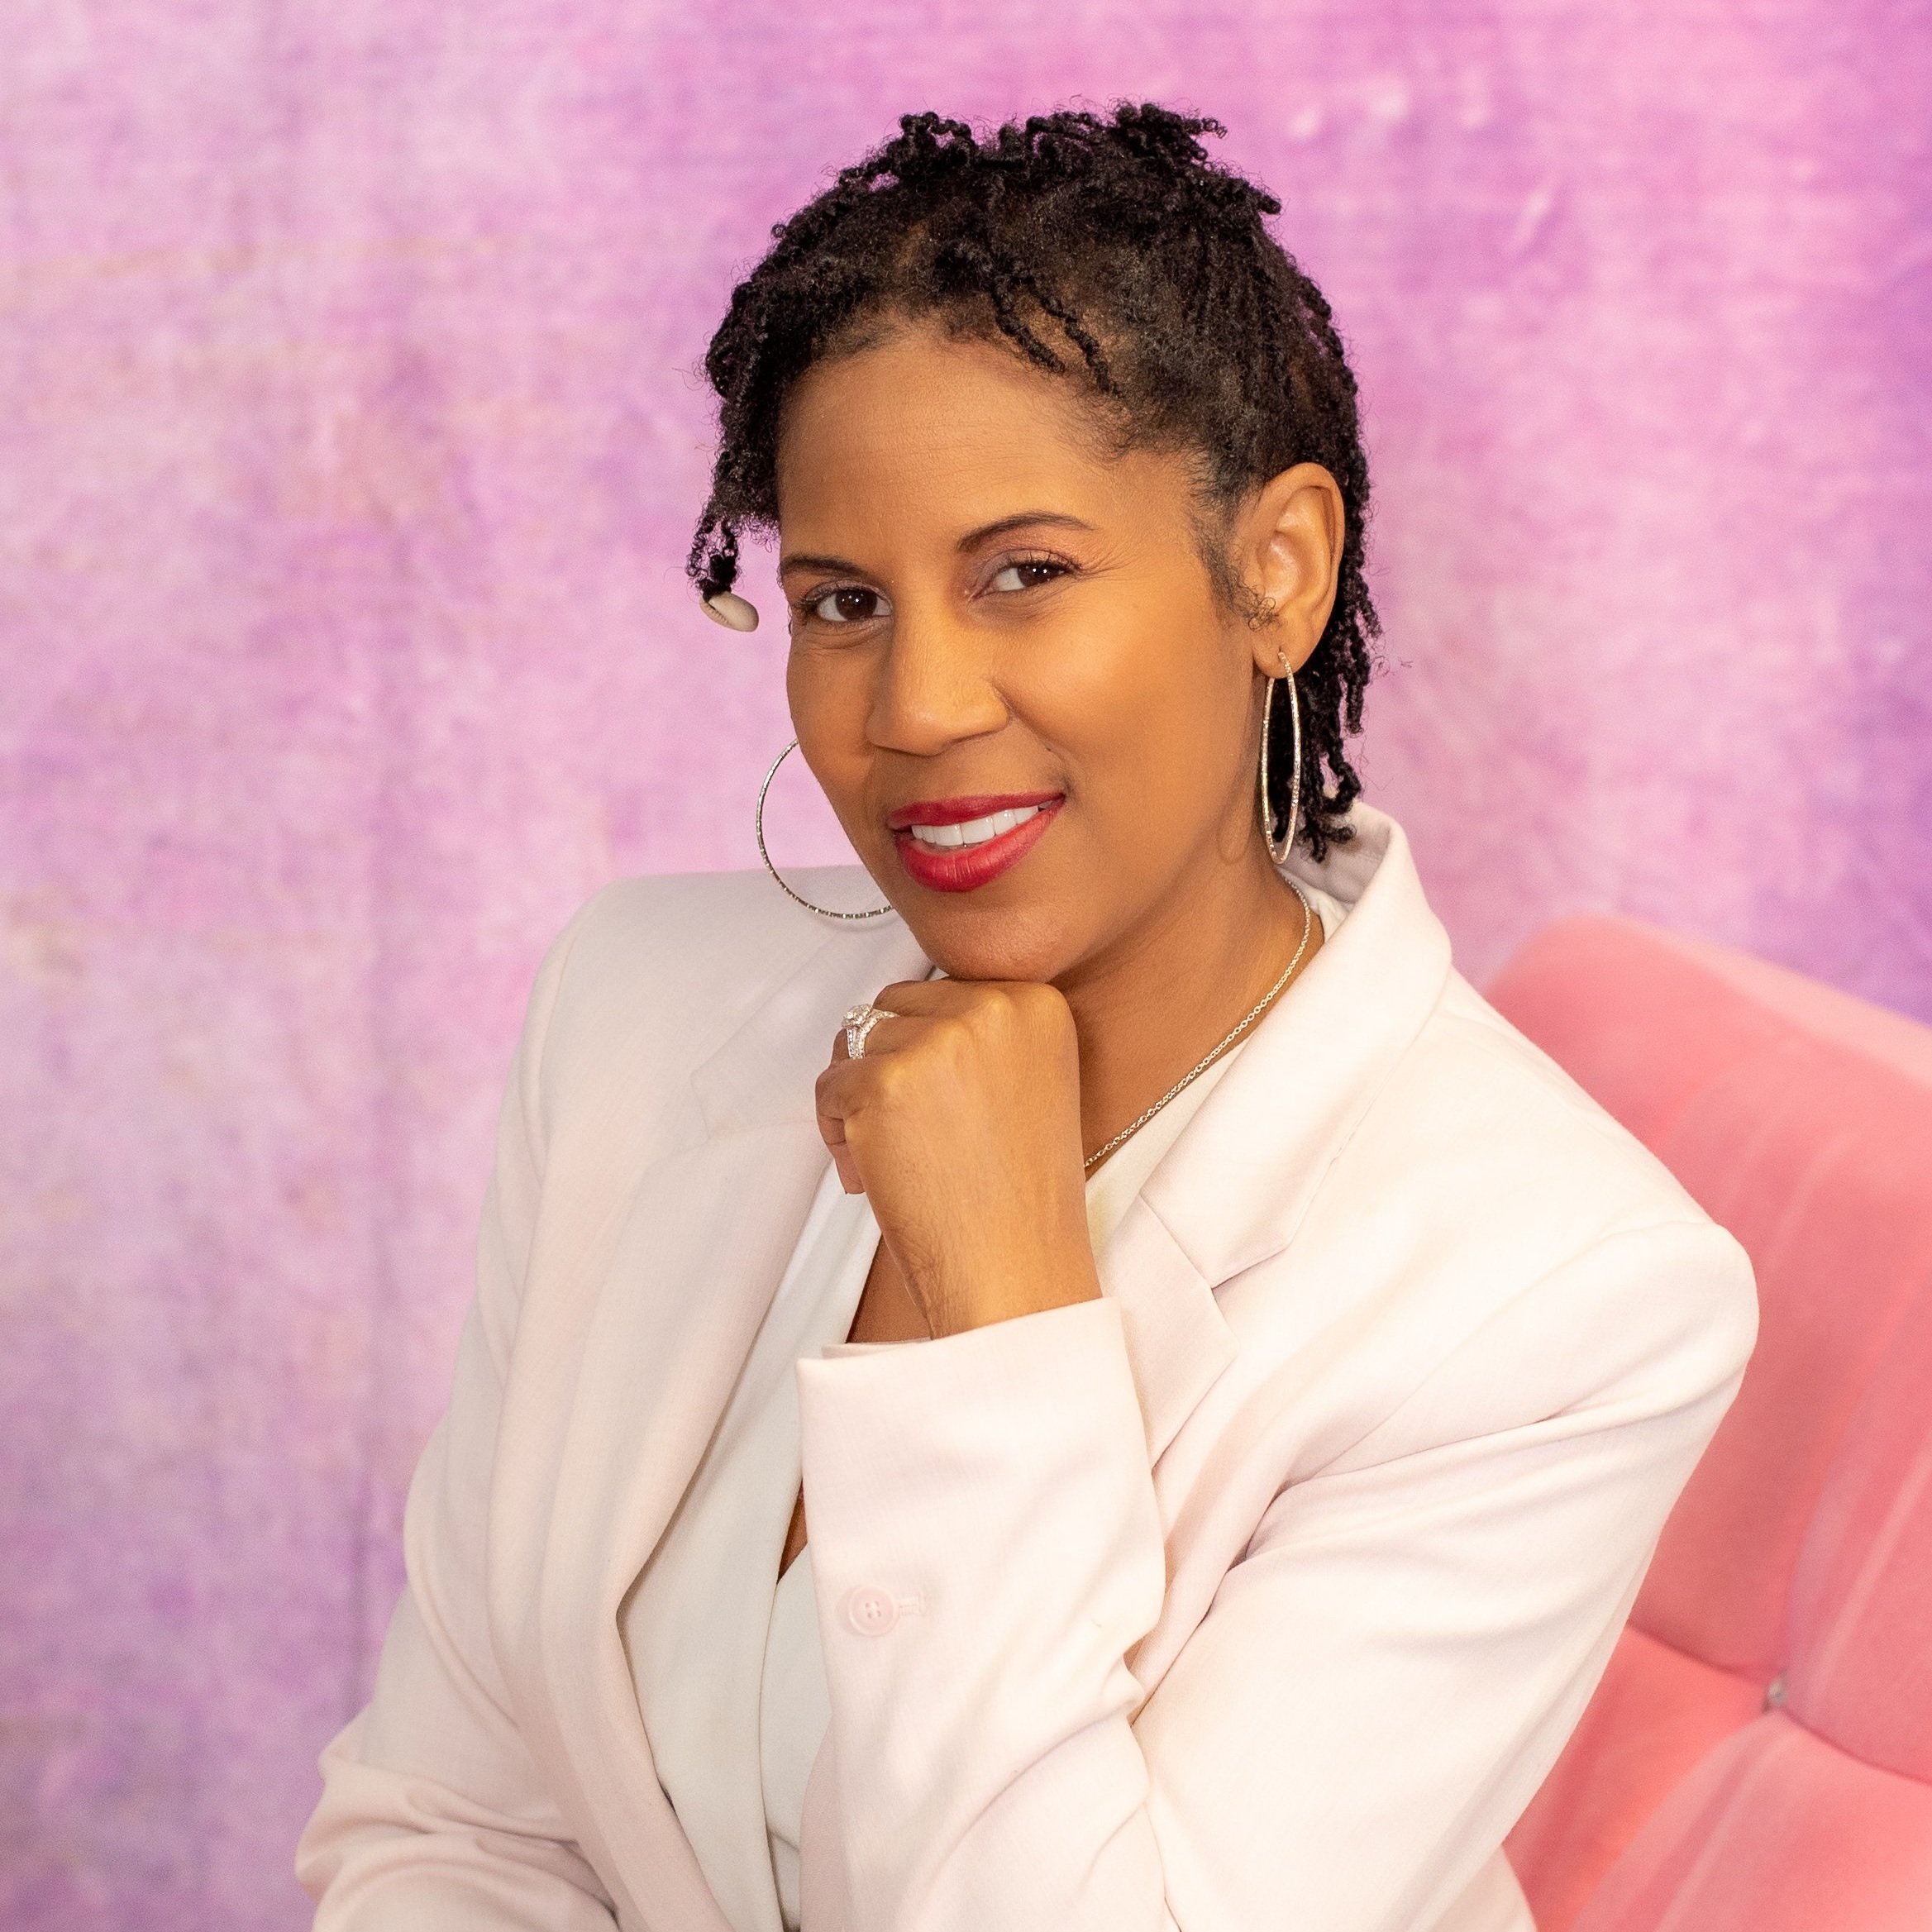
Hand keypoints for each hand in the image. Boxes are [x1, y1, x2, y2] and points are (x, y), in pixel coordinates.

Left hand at [815, 979, 1102, 1337]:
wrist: (1016, 1268)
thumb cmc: (1019, 1198)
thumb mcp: (1028, 1085)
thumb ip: (981, 1039)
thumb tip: (898, 1018)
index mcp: (1034, 1003)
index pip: (943, 994)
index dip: (924, 1050)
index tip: (935, 1104)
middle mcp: (991, 1008)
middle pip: (895, 1006)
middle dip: (883, 1063)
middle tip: (903, 1132)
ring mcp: (936, 1042)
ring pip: (857, 1042)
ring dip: (856, 1098)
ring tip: (888, 1158)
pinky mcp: (884, 1081)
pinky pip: (828, 1085)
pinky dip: (834, 1130)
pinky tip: (871, 1173)